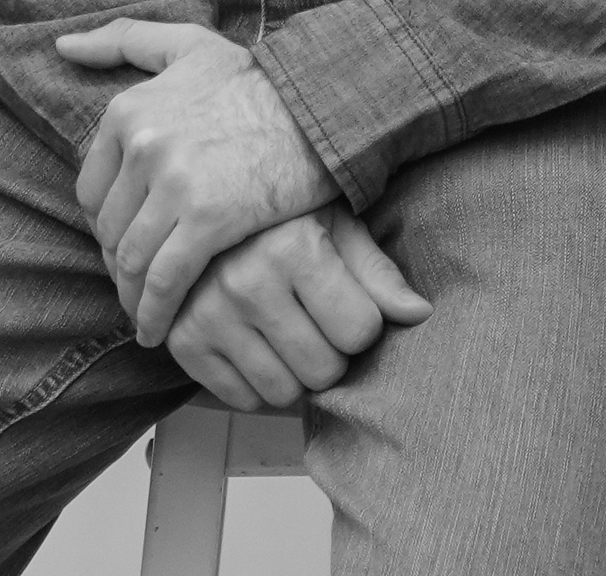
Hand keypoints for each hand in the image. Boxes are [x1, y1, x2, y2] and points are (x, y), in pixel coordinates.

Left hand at [58, 17, 335, 342]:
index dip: (104, 224)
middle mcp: (142, 144)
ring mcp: (173, 183)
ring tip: (145, 314)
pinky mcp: (207, 220)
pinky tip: (160, 330)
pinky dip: (155, 313)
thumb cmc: (257, 78)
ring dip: (132, 297)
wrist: (322, 105)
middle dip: (118, 264)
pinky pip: (165, 281)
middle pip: (108, 229)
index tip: (124, 244)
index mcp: (129, 109)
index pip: (90, 190)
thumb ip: (124, 41)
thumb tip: (64, 45)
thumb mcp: (187, 45)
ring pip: (131, 260)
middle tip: (136, 286)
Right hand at [165, 203, 431, 410]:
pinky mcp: (183, 340)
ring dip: (294, 373)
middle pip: (323, 371)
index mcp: (293, 246)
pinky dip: (256, 384)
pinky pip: (241, 399)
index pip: (360, 332)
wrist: (205, 206)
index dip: (360, 322)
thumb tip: (421, 314)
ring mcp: (209, 312)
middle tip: (314, 320)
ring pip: (283, 392)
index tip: (343, 300)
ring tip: (287, 332)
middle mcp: (247, 280)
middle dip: (330, 354)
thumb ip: (377, 273)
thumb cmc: (283, 217)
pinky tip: (256, 345)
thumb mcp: (336, 226)